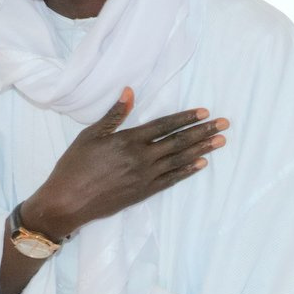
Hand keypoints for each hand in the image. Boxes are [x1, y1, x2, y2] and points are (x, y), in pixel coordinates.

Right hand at [23, 88, 228, 239]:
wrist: (68, 201)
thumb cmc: (75, 166)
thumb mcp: (91, 135)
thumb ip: (114, 115)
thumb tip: (130, 92)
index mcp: (128, 140)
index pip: (164, 125)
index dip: (186, 118)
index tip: (205, 112)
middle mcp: (142, 157)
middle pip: (179, 141)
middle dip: (203, 131)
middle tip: (225, 124)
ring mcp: (145, 176)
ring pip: (180, 160)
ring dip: (202, 149)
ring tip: (220, 141)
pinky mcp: (145, 192)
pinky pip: (172, 179)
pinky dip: (188, 171)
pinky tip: (202, 163)